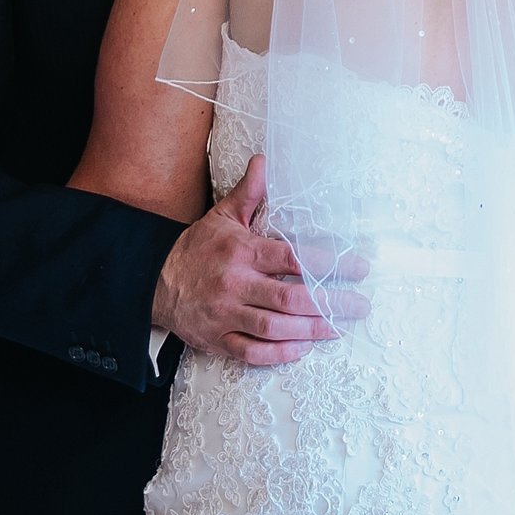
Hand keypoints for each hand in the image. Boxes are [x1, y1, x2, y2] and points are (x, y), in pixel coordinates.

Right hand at [150, 155, 367, 366]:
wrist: (154, 282)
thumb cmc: (197, 248)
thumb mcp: (223, 216)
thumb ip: (249, 192)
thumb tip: (264, 160)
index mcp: (242, 252)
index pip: (292, 258)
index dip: (329, 265)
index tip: (359, 268)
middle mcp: (235, 285)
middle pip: (290, 299)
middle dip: (330, 304)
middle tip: (360, 306)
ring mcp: (226, 316)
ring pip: (273, 329)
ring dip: (311, 331)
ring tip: (338, 328)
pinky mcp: (217, 340)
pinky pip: (252, 353)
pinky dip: (279, 354)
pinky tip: (302, 348)